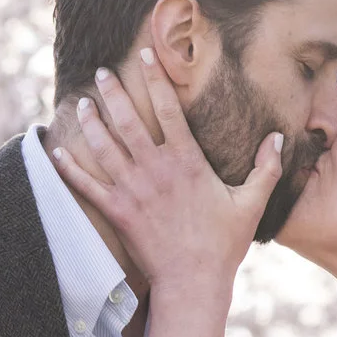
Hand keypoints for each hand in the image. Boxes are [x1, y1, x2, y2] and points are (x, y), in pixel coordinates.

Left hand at [53, 52, 282, 294]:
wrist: (193, 280)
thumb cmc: (223, 243)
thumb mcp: (251, 203)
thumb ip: (265, 168)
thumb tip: (279, 138)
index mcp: (187, 161)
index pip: (168, 109)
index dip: (155, 79)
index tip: (145, 56)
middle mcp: (155, 169)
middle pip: (128, 120)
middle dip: (113, 92)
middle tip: (101, 71)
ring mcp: (132, 190)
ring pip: (104, 146)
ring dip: (91, 122)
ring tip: (83, 102)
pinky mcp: (116, 212)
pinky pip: (87, 184)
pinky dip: (70, 167)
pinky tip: (57, 151)